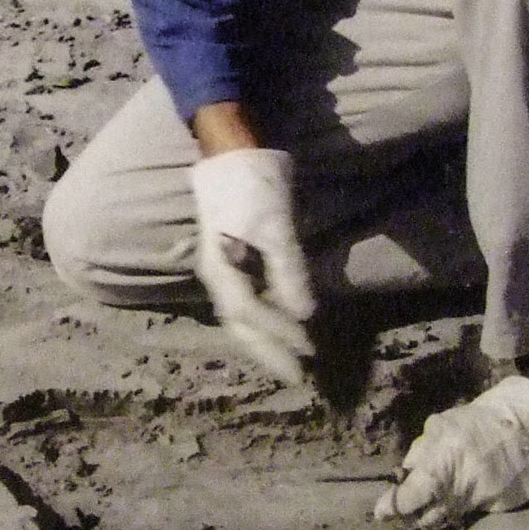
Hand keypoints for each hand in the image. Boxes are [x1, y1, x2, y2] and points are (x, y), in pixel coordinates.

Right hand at [189, 148, 314, 383]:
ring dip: (265, 339)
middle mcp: (218, 276)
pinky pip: (245, 300)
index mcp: (223, 271)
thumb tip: (304, 316)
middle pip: (240, 325)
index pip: (252, 315)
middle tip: (298, 377)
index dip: (280, 336)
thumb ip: (288, 273)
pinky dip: (263, 318)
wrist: (232, 152)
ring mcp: (222, 268)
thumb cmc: (253, 188)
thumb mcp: (276, 229)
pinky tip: (279, 323)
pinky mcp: (232, 260)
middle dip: (268, 352)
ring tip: (290, 357)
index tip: (310, 351)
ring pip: (241, 315)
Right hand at [373, 374, 528, 524]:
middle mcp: (430, 443)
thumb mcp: (487, 499)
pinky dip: (438, 456)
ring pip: (421, 456)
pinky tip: (454, 464)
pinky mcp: (447, 417)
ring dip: (428, 473)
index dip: (392, 507)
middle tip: (425, 507)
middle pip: (411, 474)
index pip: (406, 493)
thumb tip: (422, 517)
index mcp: (439, 467)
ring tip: (444, 485)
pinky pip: (432, 442)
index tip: (381, 516)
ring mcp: (438, 427)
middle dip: (414, 491)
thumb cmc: (519, 470)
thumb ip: (449, 506)